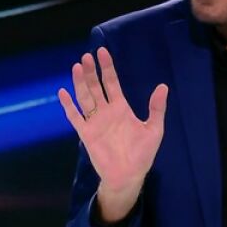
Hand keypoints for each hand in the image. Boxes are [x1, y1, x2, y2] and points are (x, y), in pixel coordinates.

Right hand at [58, 47, 168, 221]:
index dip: (107, 67)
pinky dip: (68, 105)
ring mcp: (94, 121)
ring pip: (85, 97)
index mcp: (121, 108)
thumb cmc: (142, 153)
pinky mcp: (86, 134)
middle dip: (91, 72)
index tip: (102, 52)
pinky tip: (63, 92)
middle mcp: (106, 111)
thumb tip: (163, 86)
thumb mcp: (154, 129)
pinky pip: (75, 117)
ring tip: (76, 67)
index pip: (112, 82)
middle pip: (96, 87)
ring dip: (80, 83)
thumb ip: (156, 108)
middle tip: (86, 56)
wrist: (129, 175)